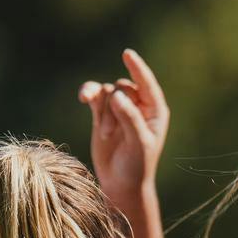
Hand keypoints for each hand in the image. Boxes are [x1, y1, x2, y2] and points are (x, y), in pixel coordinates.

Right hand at [80, 49, 167, 207]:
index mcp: (155, 111)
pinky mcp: (102, 114)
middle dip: (113, 108)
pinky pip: (95, 96)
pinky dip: (89, 95)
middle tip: (110, 133)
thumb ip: (130, 118)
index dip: (137, 68)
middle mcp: (138, 106)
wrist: (120, 184)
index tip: (127, 54)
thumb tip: (117, 95)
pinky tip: (83, 97)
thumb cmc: (136, 166)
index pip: (147, 84)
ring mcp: (119, 109)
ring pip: (106, 92)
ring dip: (102, 111)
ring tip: (104, 134)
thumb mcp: (138, 144)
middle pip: (122, 88)